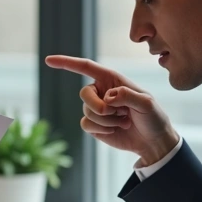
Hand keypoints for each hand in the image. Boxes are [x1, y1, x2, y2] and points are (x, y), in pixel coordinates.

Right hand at [45, 55, 179, 165]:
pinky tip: (115, 130)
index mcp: (112, 79)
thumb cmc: (152, 118)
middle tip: (118, 113)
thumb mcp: (146, 104)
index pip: (86, 67)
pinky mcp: (94, 125)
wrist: (152, 141)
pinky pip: (86, 124)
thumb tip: (108, 97)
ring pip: (87, 111)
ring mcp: (96, 108)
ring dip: (107, 120)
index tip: (49, 60)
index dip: (67, 62)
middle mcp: (102, 91)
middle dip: (99, 106)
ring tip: (124, 121)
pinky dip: (101, 129)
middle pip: (84, 93)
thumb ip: (128, 96)